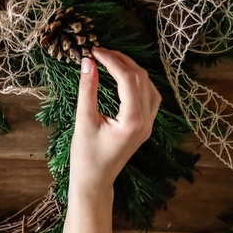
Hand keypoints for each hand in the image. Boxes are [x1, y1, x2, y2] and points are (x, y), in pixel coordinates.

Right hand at [69, 47, 160, 203]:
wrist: (94, 181)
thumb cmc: (85, 156)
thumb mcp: (84, 120)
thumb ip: (88, 89)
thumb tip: (88, 62)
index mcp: (133, 120)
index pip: (128, 79)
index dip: (111, 60)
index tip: (94, 51)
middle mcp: (146, 121)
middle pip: (141, 78)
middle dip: (121, 61)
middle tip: (99, 52)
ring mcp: (148, 124)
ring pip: (148, 86)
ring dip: (131, 69)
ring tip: (109, 60)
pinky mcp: (144, 126)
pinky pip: (148, 96)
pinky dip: (136, 82)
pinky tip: (122, 77)